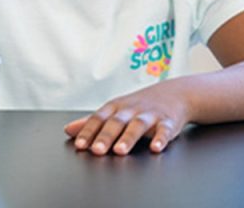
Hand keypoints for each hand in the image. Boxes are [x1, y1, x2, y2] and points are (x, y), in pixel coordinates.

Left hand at [63, 82, 189, 155]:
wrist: (175, 93)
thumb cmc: (139, 105)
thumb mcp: (115, 110)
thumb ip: (92, 122)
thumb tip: (68, 130)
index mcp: (115, 108)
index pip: (98, 118)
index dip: (88, 131)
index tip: (80, 145)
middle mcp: (131, 110)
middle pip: (116, 122)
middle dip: (105, 136)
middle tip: (96, 150)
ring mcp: (150, 115)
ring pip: (137, 125)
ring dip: (128, 138)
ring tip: (120, 151)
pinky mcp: (168, 122)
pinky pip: (164, 130)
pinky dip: (160, 138)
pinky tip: (155, 147)